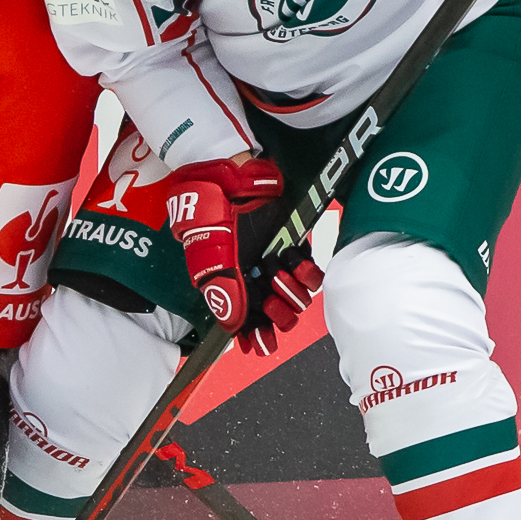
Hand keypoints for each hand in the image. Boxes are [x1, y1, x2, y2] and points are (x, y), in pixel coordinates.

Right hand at [164, 156, 322, 354]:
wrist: (230, 174)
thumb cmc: (213, 211)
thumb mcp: (211, 253)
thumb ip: (223, 290)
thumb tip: (233, 326)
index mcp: (228, 281)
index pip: (245, 319)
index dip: (256, 334)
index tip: (264, 345)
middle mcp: (253, 274)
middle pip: (274, 311)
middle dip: (277, 313)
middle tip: (272, 304)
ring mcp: (273, 259)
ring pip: (294, 294)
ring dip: (292, 292)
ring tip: (281, 276)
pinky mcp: (293, 243)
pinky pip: (309, 269)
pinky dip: (307, 272)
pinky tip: (297, 263)